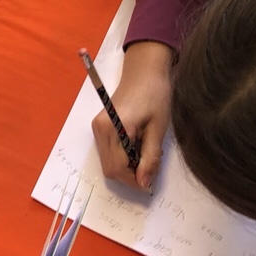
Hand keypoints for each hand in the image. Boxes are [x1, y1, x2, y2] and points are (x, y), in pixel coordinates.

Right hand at [93, 40, 173, 191]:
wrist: (145, 71)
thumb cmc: (155, 95)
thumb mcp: (158, 128)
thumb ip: (150, 158)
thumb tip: (145, 184)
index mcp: (114, 128)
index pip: (118, 168)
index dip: (135, 180)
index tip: (152, 180)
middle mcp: (100, 129)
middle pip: (110, 169)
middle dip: (131, 175)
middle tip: (151, 166)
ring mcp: (98, 128)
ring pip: (108, 163)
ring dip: (127, 167)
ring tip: (146, 154)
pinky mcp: (100, 126)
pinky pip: (108, 152)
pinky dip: (122, 157)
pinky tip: (137, 146)